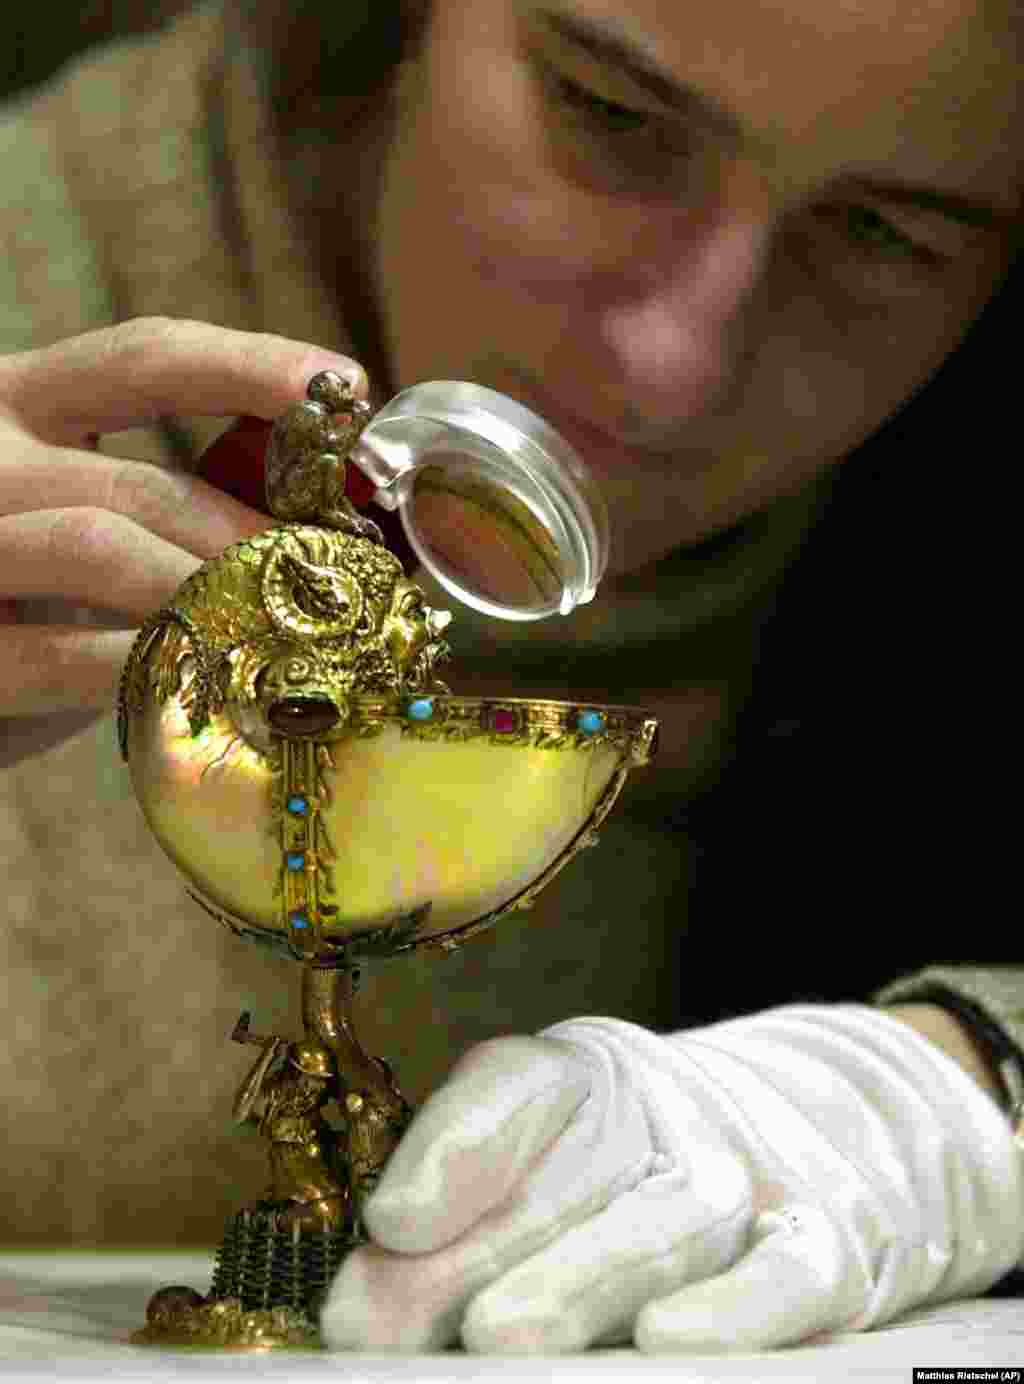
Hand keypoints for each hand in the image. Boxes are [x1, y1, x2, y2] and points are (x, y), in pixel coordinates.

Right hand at [0, 317, 365, 765]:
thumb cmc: (21, 609)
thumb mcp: (81, 530)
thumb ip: (165, 506)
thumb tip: (309, 510)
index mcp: (15, 406)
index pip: (142, 359)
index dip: (250, 367)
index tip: (345, 385)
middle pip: (140, 481)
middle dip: (251, 537)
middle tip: (333, 581)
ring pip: (99, 545)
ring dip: (208, 594)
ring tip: (280, 633)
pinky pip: (65, 653)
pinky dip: (151, 665)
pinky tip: (210, 681)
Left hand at [321, 1007, 1023, 1352]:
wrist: (818, 1138)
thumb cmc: (634, 1173)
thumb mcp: (544, 1166)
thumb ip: (455, 1226)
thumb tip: (363, 1308)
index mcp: (587, 1083)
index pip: (522, 1087)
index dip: (455, 1144)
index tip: (386, 1221)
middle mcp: (666, 1114)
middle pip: (575, 1174)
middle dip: (475, 1254)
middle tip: (388, 1321)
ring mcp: (751, 1176)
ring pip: (674, 1219)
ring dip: (582, 1280)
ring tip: (500, 1335)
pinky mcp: (828, 1246)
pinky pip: (793, 1273)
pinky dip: (738, 1307)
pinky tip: (667, 1341)